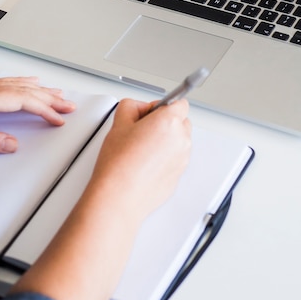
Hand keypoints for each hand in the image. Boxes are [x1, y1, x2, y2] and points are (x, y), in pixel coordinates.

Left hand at [0, 77, 75, 152]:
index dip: (45, 109)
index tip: (59, 118)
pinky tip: (31, 81)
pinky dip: (25, 82)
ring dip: (41, 89)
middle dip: (51, 98)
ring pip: (19, 85)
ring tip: (57, 93)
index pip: (24, 101)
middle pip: (26, 91)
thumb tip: (12, 144)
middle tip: (68, 105)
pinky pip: (9, 82)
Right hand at [91, 98, 191, 222]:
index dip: (162, 105)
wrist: (119, 197)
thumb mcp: (119, 123)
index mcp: (169, 122)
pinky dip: (164, 159)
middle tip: (143, 130)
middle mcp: (180, 140)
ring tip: (141, 150)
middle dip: (165, 122)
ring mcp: (182, 159)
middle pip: (181, 121)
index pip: (180, 102)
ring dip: (166, 141)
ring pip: (178, 141)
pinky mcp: (178, 176)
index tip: (152, 111)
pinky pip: (175, 160)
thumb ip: (131, 106)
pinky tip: (144, 164)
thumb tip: (138, 107)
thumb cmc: (119, 164)